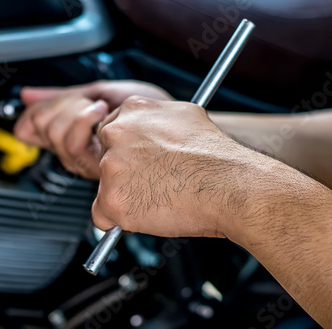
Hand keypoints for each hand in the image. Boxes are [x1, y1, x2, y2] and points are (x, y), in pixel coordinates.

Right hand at [14, 80, 172, 178]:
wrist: (177, 120)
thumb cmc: (150, 108)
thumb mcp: (101, 91)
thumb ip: (64, 95)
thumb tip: (28, 94)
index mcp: (73, 133)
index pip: (30, 128)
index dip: (32, 114)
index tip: (43, 104)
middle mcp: (77, 151)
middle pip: (44, 129)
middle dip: (62, 105)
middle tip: (85, 101)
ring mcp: (88, 160)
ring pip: (56, 137)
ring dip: (74, 112)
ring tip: (97, 107)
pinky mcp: (99, 165)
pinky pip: (73, 144)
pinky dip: (83, 119)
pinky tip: (101, 112)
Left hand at [92, 96, 263, 237]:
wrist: (230, 186)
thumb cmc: (216, 157)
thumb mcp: (187, 116)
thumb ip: (158, 120)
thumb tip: (153, 129)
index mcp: (133, 110)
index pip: (111, 132)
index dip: (127, 152)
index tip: (139, 163)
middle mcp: (116, 134)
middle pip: (105, 158)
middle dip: (124, 173)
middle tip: (151, 183)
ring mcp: (111, 167)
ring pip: (105, 187)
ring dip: (125, 195)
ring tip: (156, 198)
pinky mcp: (112, 199)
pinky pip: (101, 216)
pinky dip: (119, 221)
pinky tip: (143, 215)